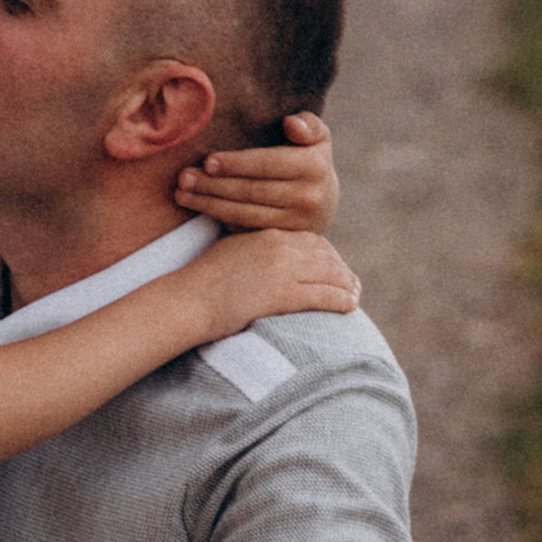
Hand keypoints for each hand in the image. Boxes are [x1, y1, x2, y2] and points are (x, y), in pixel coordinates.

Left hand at [173, 109, 337, 232]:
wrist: (324, 202)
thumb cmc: (309, 158)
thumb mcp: (317, 137)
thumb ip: (309, 125)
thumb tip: (291, 123)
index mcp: (314, 167)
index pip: (267, 164)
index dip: (236, 164)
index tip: (208, 161)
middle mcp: (308, 198)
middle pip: (252, 191)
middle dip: (214, 185)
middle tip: (184, 178)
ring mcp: (296, 224)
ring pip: (245, 214)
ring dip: (210, 204)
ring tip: (182, 194)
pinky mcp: (282, 240)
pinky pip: (246, 230)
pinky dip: (221, 220)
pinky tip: (200, 209)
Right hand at [191, 227, 357, 334]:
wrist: (186, 300)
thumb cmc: (199, 285)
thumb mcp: (228, 255)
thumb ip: (251, 253)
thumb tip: (261, 265)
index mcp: (265, 234)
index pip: (307, 239)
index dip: (326, 254)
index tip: (335, 265)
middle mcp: (278, 246)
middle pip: (323, 254)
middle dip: (341, 269)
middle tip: (352, 282)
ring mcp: (281, 269)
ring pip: (328, 274)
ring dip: (346, 285)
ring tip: (355, 296)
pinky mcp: (282, 293)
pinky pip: (322, 295)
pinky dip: (340, 300)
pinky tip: (350, 306)